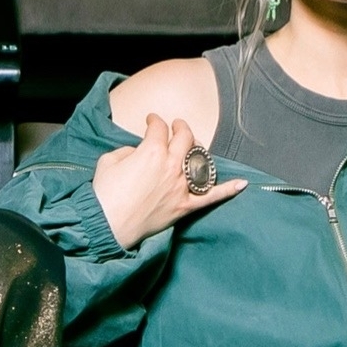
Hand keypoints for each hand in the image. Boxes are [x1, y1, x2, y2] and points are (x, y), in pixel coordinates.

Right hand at [90, 115, 246, 252]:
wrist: (107, 226)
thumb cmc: (104, 195)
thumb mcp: (108, 161)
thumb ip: (127, 151)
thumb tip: (137, 153)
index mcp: (151, 151)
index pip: (159, 128)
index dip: (154, 120)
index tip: (151, 121)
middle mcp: (171, 166)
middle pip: (185, 138)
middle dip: (180, 128)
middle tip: (176, 126)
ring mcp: (181, 187)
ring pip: (200, 161)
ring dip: (198, 148)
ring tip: (193, 144)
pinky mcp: (185, 206)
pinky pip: (212, 197)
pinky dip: (228, 190)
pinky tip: (242, 184)